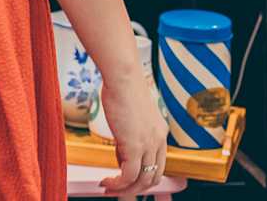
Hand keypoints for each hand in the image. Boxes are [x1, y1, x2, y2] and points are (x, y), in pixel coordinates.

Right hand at [99, 75, 166, 195]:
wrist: (123, 77)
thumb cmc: (123, 87)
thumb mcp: (132, 114)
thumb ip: (130, 133)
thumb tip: (121, 150)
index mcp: (160, 132)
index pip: (157, 164)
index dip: (143, 176)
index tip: (125, 177)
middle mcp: (159, 141)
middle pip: (153, 177)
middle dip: (135, 187)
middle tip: (117, 187)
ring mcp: (148, 144)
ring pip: (142, 180)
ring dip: (124, 189)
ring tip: (108, 186)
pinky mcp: (135, 146)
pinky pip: (128, 176)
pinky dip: (117, 183)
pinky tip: (106, 181)